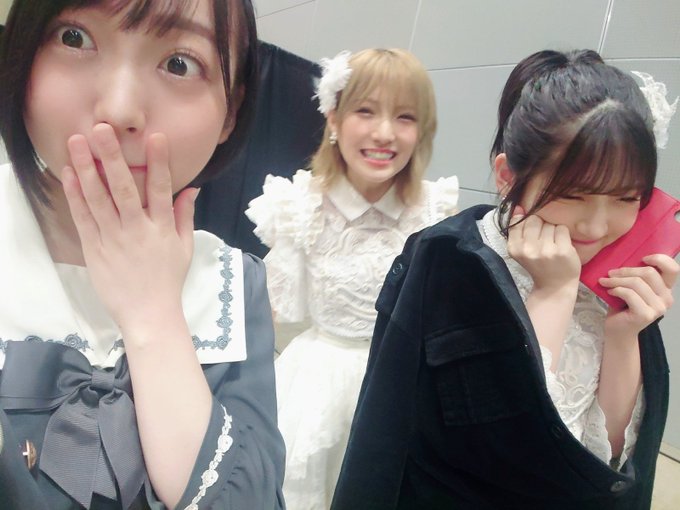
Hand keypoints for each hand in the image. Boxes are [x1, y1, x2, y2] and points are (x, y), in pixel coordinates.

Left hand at [61, 123, 197, 333]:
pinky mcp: (94, 249)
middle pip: (123, 188)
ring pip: (98, 199)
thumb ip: (185, 215)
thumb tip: (191, 188)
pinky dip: (75, 195)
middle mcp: (137, 230)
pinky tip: (70, 173)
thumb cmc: (168, 279)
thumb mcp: (185, 247)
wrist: (148, 314)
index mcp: (162, 228)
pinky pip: (83, 218)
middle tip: (102, 129)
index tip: (156, 137)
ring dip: (87, 168)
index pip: (161, 190)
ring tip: (77, 142)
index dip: (159, 162)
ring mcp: (113, 239)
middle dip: (113, 157)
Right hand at [507, 206, 580, 292]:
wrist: (554, 287)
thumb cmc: (538, 265)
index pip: (520, 221)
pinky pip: (562, 229)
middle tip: (543, 242)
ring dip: (553, 231)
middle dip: (541, 226)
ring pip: (550, 224)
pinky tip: (561, 246)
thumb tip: (518, 207)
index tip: (532, 236)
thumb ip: (518, 229)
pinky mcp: (562, 250)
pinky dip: (563, 235)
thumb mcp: (521, 249)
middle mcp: (528, 249)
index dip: (528, 225)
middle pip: (535, 219)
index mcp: (514, 248)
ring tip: (552, 245)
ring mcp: (546, 250)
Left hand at [599, 254, 678, 337]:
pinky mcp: (645, 315)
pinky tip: (609, 291)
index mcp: (666, 288)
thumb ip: (636, 275)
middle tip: (610, 273)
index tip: (643, 257)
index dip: (660, 259)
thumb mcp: (632, 287)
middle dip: (626, 270)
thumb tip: (625, 255)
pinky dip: (616, 290)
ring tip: (605, 282)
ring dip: (617, 280)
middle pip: (649, 273)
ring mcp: (658, 308)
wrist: (618, 330)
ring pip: (637, 283)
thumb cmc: (623, 305)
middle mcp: (667, 298)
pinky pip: (629, 294)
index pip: (673, 269)